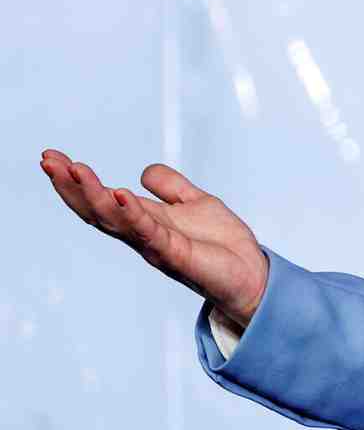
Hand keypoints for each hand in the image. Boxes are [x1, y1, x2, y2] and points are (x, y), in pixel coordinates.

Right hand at [40, 150, 269, 326]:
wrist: (251, 273)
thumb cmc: (221, 244)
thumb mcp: (195, 203)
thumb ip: (170, 187)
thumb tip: (143, 171)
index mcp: (143, 221)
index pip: (100, 199)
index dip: (75, 180)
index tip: (52, 156)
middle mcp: (141, 234)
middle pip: (96, 209)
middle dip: (70, 185)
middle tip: (48, 159)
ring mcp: (155, 245)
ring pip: (115, 219)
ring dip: (93, 194)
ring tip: (74, 169)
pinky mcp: (176, 254)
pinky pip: (149, 232)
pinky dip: (133, 213)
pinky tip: (119, 193)